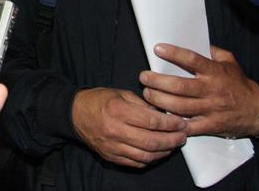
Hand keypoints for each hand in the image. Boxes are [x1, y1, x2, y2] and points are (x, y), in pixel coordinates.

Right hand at [70, 87, 186, 166]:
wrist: (75, 114)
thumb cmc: (98, 101)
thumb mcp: (121, 93)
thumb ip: (142, 104)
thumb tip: (163, 113)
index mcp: (118, 110)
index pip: (151, 121)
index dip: (170, 124)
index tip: (181, 122)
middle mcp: (115, 130)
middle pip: (151, 141)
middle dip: (172, 140)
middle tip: (183, 136)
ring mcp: (113, 146)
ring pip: (146, 156)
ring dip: (164, 152)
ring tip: (173, 145)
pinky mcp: (111, 157)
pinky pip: (136, 163)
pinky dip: (151, 160)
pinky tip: (158, 152)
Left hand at [139, 44, 258, 137]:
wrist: (258, 111)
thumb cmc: (240, 84)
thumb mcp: (230, 62)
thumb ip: (213, 51)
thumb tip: (197, 41)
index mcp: (215, 72)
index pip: (192, 60)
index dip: (174, 54)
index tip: (158, 48)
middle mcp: (212, 90)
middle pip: (179, 86)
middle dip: (157, 81)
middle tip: (144, 77)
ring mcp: (210, 109)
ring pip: (179, 106)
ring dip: (159, 100)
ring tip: (147, 94)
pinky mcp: (210, 126)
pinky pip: (188, 126)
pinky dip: (173, 123)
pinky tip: (161, 116)